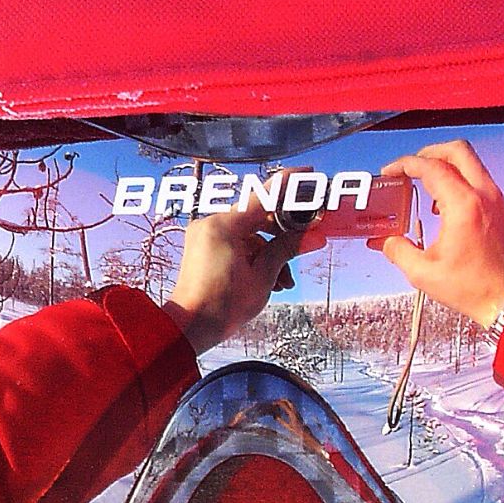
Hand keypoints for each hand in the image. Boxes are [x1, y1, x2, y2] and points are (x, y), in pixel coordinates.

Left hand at [162, 191, 305, 353]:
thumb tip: (313, 235)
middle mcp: (212, 223)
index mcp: (225, 226)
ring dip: (271, 252)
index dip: (290, 184)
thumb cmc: (222, 306)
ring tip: (285, 279)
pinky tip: (269, 279)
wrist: (189, 328)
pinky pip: (237, 243)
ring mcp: (206, 235)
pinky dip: (254, 256)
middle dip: (284, 232)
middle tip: (308, 239)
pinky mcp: (204, 247)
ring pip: (250, 234)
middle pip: (258, 216)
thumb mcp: (263, 276)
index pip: (264, 195)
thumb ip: (287, 249)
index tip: (308, 174)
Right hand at [376, 140, 503, 326]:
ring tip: (425, 187)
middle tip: (411, 166)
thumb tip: (385, 240)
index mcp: (464, 206)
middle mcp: (484, 195)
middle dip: (429, 152)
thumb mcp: (423, 273)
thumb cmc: (474, 288)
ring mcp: (496, 199)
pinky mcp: (500, 208)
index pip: (431, 167)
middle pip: (457, 150)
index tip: (391, 172)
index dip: (406, 164)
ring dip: (445, 166)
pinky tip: (444, 204)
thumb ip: (397, 250)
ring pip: (470, 162)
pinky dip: (458, 180)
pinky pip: (477, 179)